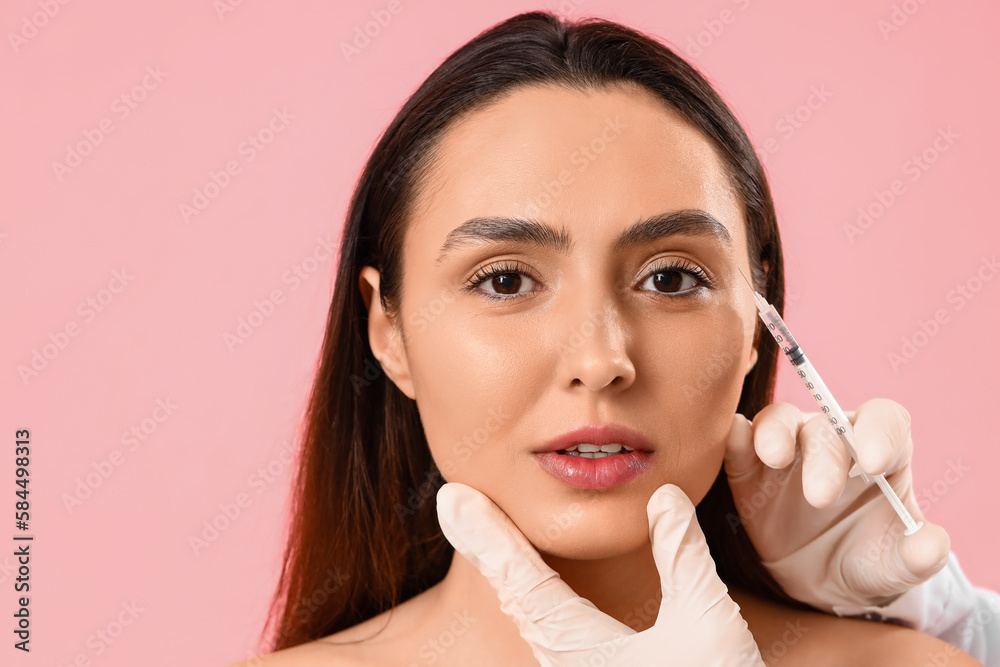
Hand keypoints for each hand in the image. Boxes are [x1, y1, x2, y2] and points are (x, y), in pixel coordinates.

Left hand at [435, 481, 764, 665]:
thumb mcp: (707, 624)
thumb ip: (682, 557)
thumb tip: (664, 496)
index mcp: (581, 651)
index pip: (521, 578)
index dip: (486, 535)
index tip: (452, 500)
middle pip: (514, 598)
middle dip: (487, 549)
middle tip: (457, 506)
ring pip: (530, 624)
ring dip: (511, 577)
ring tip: (487, 539)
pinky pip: (551, 643)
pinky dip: (535, 604)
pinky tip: (536, 592)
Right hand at [723, 398, 951, 612]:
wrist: (813, 579)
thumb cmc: (861, 559)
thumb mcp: (892, 567)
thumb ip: (915, 557)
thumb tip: (931, 545)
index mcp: (879, 451)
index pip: (884, 420)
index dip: (880, 432)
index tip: (876, 464)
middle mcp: (833, 439)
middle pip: (829, 426)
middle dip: (825, 456)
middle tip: (820, 498)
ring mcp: (788, 448)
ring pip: (780, 419)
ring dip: (776, 434)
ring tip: (773, 458)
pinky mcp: (748, 464)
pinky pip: (739, 438)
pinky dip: (735, 436)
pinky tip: (732, 443)